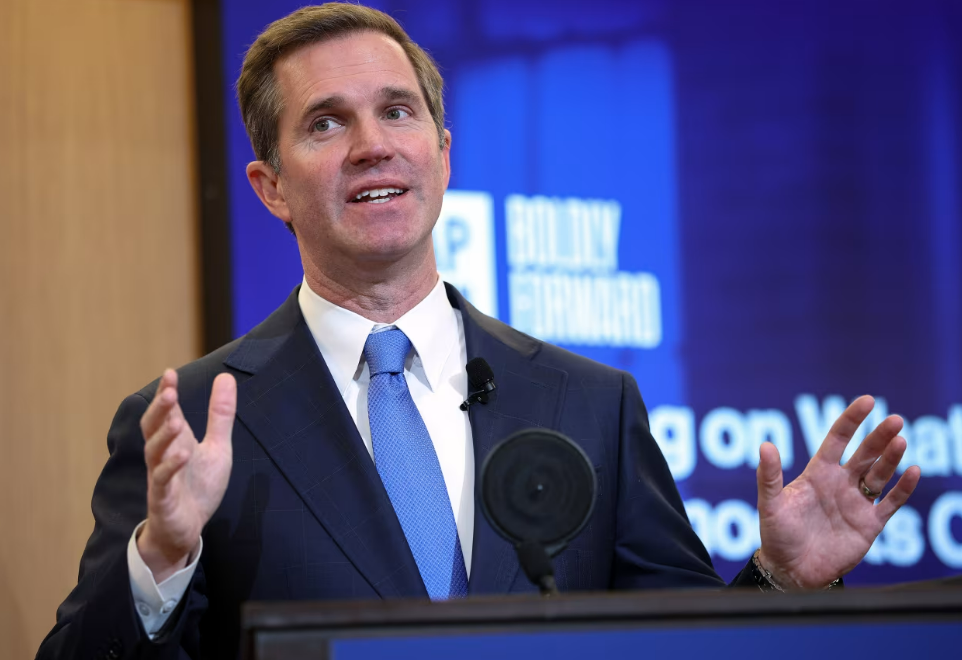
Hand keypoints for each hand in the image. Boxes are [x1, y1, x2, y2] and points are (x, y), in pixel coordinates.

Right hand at [137, 369, 235, 581]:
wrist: (187, 528)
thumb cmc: (198, 486)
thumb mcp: (217, 447)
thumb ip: (220, 415)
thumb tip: (225, 377)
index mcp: (176, 441)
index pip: (166, 412)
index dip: (166, 393)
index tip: (169, 373)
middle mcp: (164, 455)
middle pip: (152, 428)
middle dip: (159, 409)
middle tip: (169, 392)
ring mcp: (161, 476)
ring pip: (154, 453)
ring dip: (163, 436)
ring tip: (176, 421)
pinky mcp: (163, 498)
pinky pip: (162, 481)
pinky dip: (170, 467)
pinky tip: (181, 455)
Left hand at [755, 395, 920, 589]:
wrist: (791, 571)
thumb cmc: (777, 535)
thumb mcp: (770, 504)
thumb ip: (769, 476)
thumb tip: (765, 445)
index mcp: (817, 473)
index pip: (837, 439)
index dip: (852, 420)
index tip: (867, 401)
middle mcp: (839, 484)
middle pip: (864, 454)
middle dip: (879, 437)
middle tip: (895, 420)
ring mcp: (856, 503)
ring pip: (879, 474)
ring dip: (890, 459)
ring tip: (901, 441)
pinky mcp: (869, 525)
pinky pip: (891, 503)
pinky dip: (903, 489)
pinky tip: (913, 472)